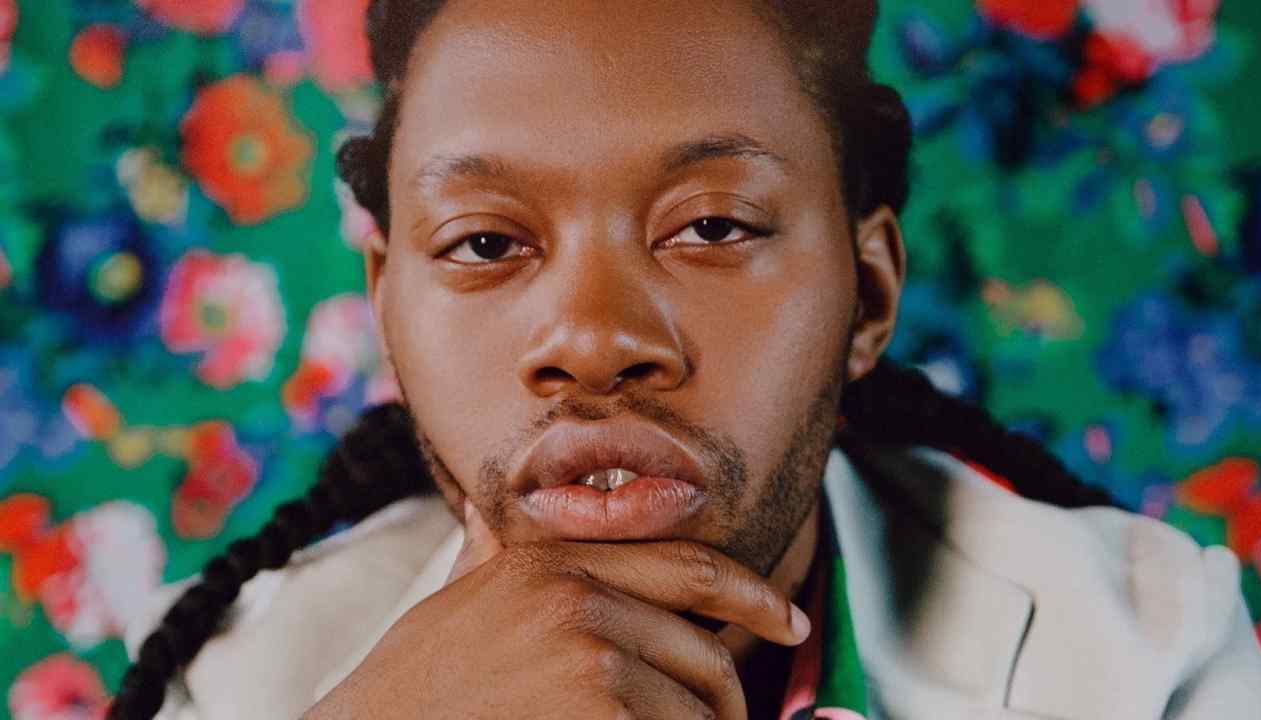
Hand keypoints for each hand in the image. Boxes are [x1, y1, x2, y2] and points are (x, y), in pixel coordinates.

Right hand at [304, 500, 809, 718]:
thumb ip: (487, 555)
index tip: (787, 619)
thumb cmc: (411, 685)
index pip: (690, 566)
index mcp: (554, 559)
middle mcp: (578, 594)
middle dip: (726, 696)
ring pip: (699, 705)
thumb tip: (487, 512)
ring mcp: (588, 653)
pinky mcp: (596, 711)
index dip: (752, 594)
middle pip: (706, 649)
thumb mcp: (455, 600)